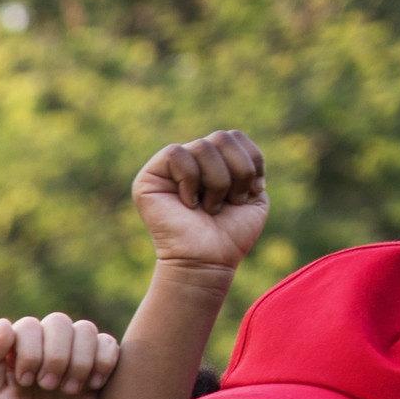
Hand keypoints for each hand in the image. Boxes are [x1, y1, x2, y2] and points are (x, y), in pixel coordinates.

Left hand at [0, 312, 120, 398]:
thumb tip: (4, 323)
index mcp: (16, 353)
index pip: (29, 326)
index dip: (30, 348)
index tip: (25, 382)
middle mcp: (45, 351)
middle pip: (59, 322)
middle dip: (55, 355)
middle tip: (48, 387)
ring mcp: (74, 360)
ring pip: (85, 330)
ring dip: (79, 358)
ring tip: (68, 391)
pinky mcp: (99, 373)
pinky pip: (111, 345)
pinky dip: (104, 360)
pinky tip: (92, 387)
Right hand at [132, 131, 265, 273]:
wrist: (208, 262)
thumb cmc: (230, 234)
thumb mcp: (252, 191)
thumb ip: (247, 160)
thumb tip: (231, 136)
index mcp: (212, 163)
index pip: (234, 136)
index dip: (251, 160)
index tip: (251, 191)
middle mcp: (188, 162)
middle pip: (222, 137)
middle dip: (237, 171)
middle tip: (231, 201)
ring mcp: (166, 170)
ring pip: (203, 146)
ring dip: (217, 181)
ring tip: (210, 207)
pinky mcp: (147, 179)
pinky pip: (176, 154)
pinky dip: (191, 180)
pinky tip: (189, 204)